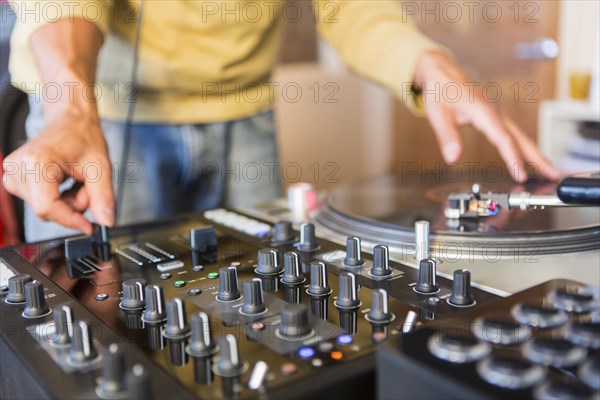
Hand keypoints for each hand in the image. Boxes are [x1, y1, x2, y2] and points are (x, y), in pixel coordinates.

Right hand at [2, 109, 114, 233]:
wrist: (70, 121)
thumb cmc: (82, 137)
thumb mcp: (100, 168)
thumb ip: (103, 197)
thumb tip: (106, 222)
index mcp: (37, 161)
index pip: (47, 207)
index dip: (69, 220)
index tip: (89, 226)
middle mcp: (18, 168)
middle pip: (47, 210)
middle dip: (72, 206)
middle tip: (86, 187)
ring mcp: (13, 174)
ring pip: (45, 209)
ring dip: (67, 202)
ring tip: (76, 180)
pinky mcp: (15, 179)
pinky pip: (40, 202)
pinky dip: (59, 198)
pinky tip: (65, 182)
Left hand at [413, 51, 559, 182]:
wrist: (441, 71)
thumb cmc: (440, 89)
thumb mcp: (437, 114)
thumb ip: (446, 136)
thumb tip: (452, 158)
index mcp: (483, 111)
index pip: (503, 139)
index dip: (513, 158)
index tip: (520, 174)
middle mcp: (495, 112)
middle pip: (521, 138)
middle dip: (538, 157)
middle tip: (553, 174)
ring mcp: (496, 113)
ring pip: (520, 135)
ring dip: (534, 153)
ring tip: (548, 170)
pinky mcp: (494, 115)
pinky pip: (512, 132)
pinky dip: (522, 146)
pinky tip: (527, 157)